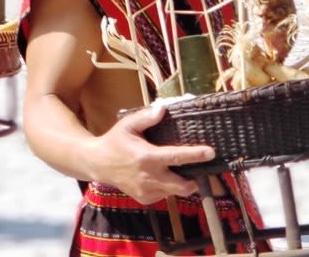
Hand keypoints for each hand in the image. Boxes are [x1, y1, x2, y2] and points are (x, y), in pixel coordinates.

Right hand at [86, 106, 214, 203]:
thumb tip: (163, 109)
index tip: (211, 152)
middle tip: (199, 172)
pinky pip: (163, 195)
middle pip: (182, 185)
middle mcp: (148, 177)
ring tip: (179, 172)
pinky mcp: (143, 198)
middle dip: (194, 180)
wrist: (97, 164)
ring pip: (174, 192)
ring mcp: (146, 190)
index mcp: (147, 157)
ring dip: (181, 184)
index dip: (196, 155)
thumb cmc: (115, 141)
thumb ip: (146, 117)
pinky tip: (161, 177)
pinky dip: (167, 188)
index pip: (176, 157)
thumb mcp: (127, 125)